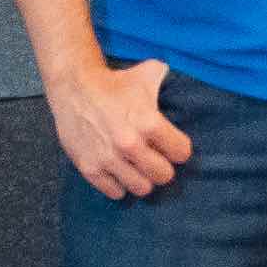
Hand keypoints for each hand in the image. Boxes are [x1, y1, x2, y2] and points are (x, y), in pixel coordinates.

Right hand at [50, 54, 194, 199]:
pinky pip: (115, 192)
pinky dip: (119, 185)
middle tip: (156, 159)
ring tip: (138, 168)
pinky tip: (119, 172)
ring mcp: (108, 159)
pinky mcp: (89, 168)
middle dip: (163, 167)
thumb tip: (192, 84)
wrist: (74, 87)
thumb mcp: (150, 73)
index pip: (181, 153)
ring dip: (142, 179)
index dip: (179, 149)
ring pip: (141, 188)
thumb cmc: (116, 82)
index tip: (173, 146)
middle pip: (164, 176)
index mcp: (149, 123)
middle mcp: (130, 144)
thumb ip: (172, 82)